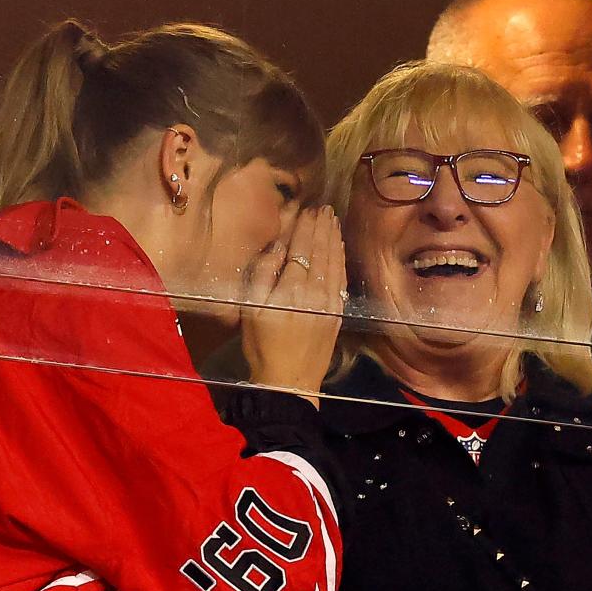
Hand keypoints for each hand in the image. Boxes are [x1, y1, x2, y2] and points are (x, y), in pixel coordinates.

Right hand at [241, 206, 345, 407]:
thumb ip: (263, 273)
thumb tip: (278, 246)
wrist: (289, 383)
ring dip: (334, 238)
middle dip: (322, 227)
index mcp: (291, 288)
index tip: (308, 209)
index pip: (301, 248)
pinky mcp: (337, 313)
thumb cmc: (262, 346)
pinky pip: (340, 278)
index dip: (305, 227)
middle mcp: (315, 291)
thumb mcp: (250, 309)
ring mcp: (330, 302)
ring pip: (334, 262)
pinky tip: (339, 248)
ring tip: (333, 220)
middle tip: (324, 208)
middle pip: (321, 251)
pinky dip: (340, 258)